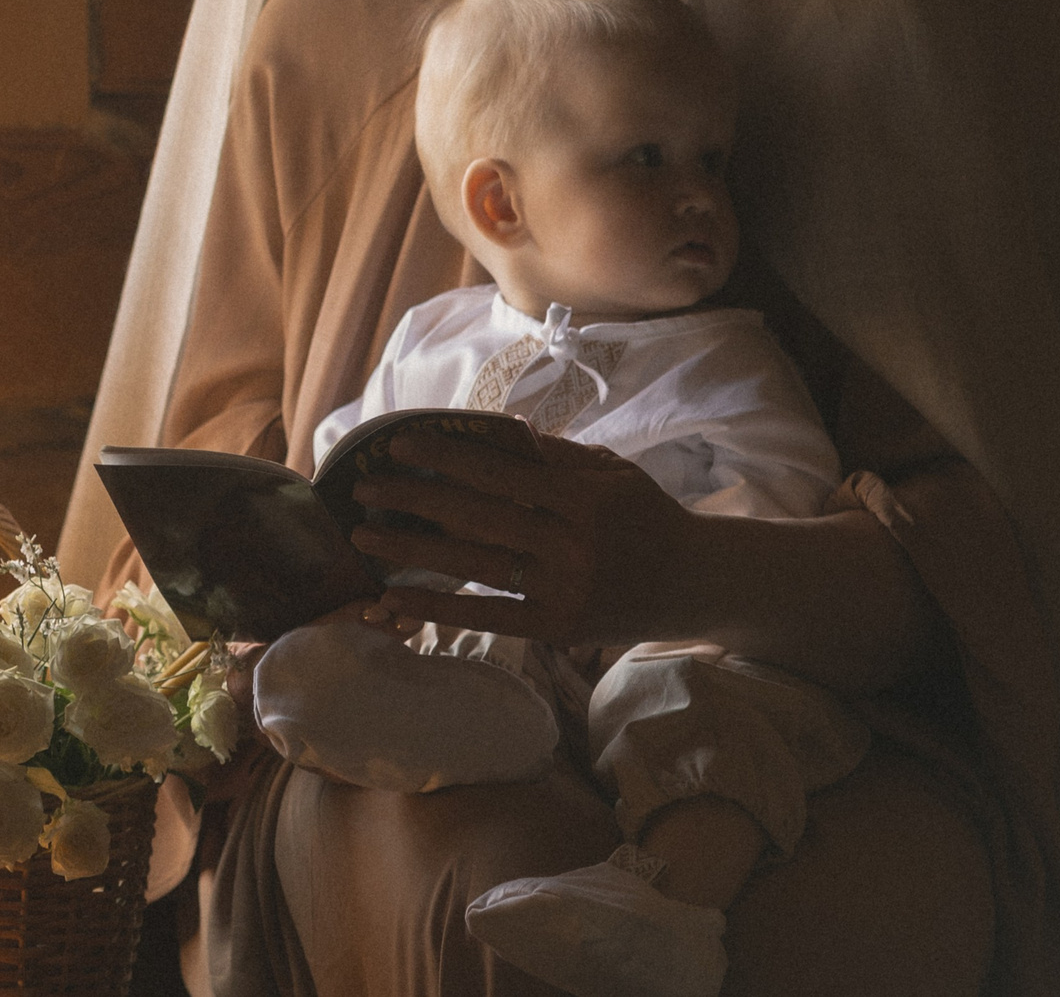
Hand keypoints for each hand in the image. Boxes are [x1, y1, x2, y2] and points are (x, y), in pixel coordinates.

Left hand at [350, 426, 695, 648]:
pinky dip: (438, 608)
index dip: (445, 457)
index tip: (397, 445)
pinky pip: (488, 616)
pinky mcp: (557, 628)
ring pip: (474, 567)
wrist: (697, 582)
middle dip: (413, 500)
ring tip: (363, 536)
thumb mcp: (612, 471)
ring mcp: (563, 590)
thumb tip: (494, 431)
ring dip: (412, 551)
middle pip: (477, 518)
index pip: (501, 473)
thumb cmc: (647, 516)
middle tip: (362, 488)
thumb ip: (554, 456)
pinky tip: (394, 598)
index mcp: (584, 497)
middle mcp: (572, 545)